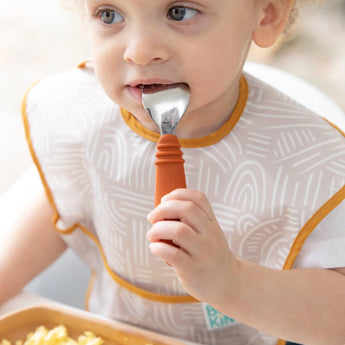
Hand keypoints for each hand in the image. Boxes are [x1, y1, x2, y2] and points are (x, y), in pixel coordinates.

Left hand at [147, 189, 237, 303]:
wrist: (228, 284)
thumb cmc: (210, 255)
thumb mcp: (209, 233)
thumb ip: (193, 221)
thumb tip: (161, 210)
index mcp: (211, 222)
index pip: (198, 198)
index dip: (177, 194)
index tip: (164, 200)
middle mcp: (209, 234)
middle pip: (187, 209)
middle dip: (163, 209)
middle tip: (152, 218)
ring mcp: (202, 252)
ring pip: (179, 230)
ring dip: (158, 229)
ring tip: (152, 236)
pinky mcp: (193, 269)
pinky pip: (174, 254)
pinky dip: (158, 248)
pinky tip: (155, 248)